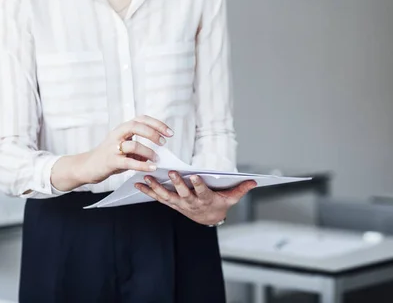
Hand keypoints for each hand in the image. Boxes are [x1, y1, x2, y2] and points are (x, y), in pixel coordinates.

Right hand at [77, 115, 172, 184]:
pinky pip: (129, 162)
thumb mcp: (125, 148)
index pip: (141, 119)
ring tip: (157, 159)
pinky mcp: (110, 161)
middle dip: (153, 133)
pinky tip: (151, 168)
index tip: (169, 132)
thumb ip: (139, 147)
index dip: (157, 124)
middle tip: (164, 142)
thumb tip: (158, 152)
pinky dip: (142, 165)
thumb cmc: (109, 157)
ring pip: (133, 145)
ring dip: (149, 152)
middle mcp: (117, 135)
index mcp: (122, 129)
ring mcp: (112, 147)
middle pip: (136, 126)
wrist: (87, 167)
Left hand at [135, 171, 256, 225]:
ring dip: (156, 187)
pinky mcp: (171, 203)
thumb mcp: (231, 198)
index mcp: (206, 200)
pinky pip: (158, 198)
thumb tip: (254, 181)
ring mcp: (180, 204)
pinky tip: (138, 184)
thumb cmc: (219, 205)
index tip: (195, 176)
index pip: (203, 192)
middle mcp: (191, 203)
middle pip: (184, 193)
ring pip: (167, 196)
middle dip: (177, 183)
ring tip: (146, 177)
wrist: (209, 219)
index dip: (199, 184)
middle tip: (171, 173)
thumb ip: (241, 189)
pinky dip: (148, 191)